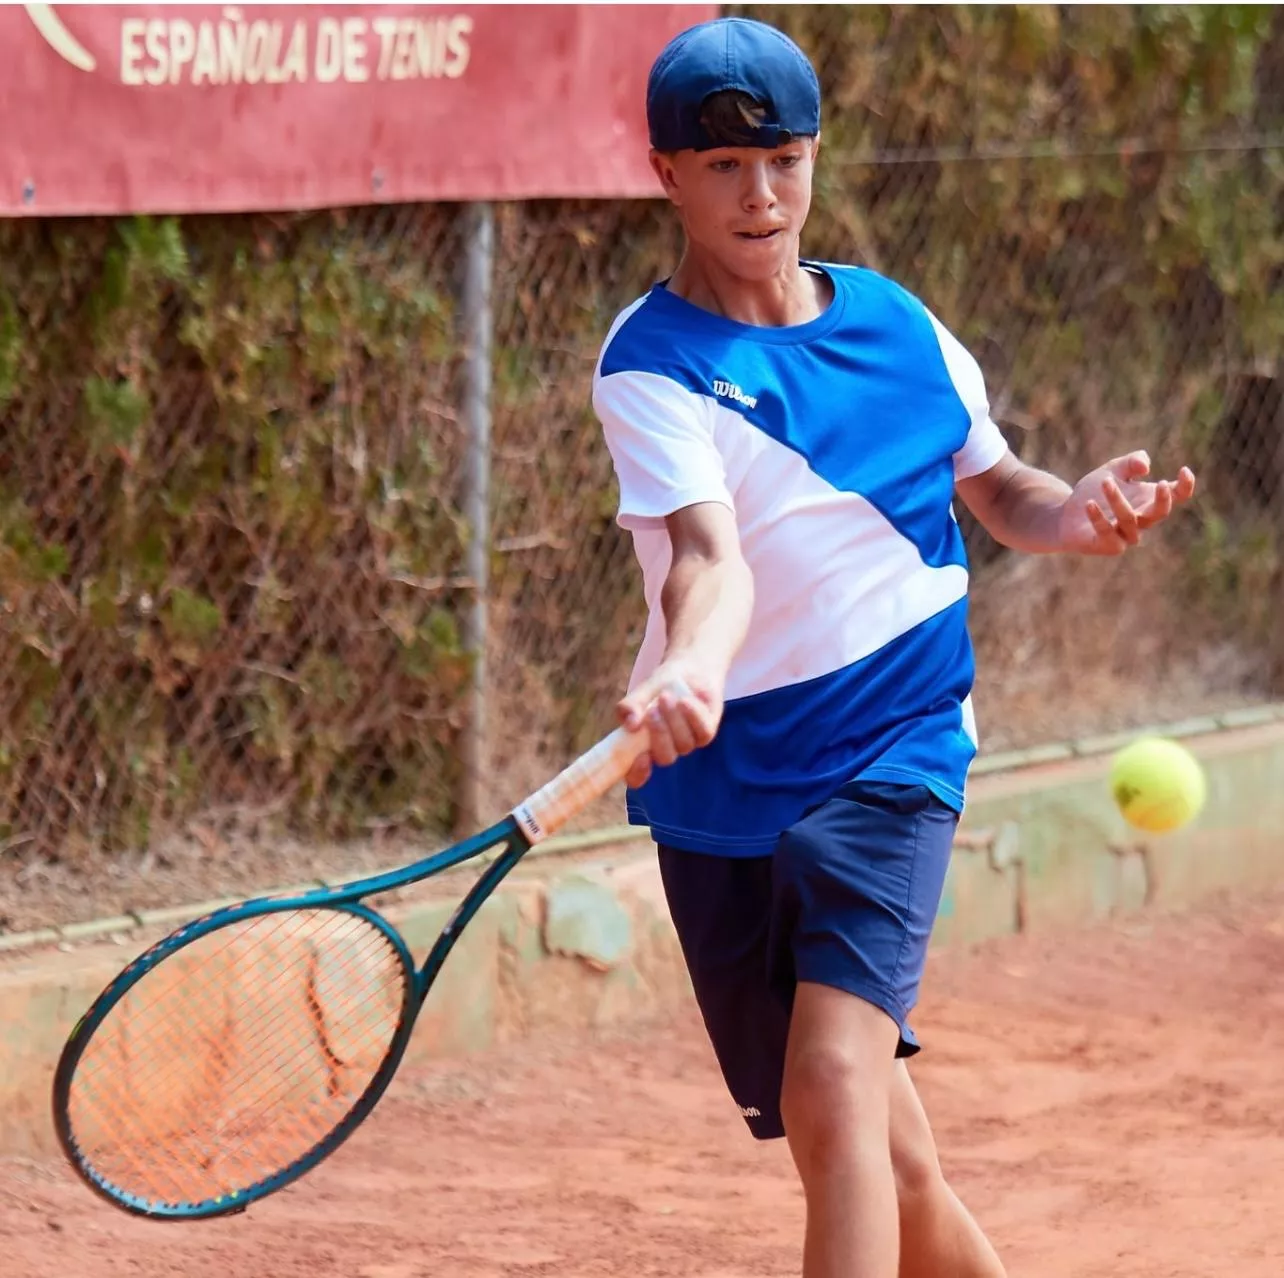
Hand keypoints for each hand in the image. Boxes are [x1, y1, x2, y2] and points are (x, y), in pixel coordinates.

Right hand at [616, 656, 724, 788]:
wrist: (688, 670)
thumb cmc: (660, 686)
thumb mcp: (641, 693)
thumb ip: (630, 707)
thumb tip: (630, 724)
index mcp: (643, 748)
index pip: (637, 775)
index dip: (638, 773)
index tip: (639, 757)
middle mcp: (666, 749)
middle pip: (664, 758)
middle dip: (659, 735)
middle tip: (652, 711)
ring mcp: (687, 743)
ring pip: (684, 744)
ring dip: (674, 720)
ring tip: (666, 697)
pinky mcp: (706, 733)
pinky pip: (703, 732)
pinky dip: (693, 715)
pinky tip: (685, 701)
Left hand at [1058, 451, 1195, 555]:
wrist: (1065, 514)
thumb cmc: (1093, 491)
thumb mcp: (1113, 469)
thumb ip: (1130, 462)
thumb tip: (1145, 467)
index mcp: (1149, 500)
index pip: (1177, 496)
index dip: (1186, 486)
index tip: (1184, 470)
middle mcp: (1142, 520)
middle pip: (1160, 513)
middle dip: (1163, 500)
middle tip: (1161, 483)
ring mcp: (1126, 536)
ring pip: (1130, 519)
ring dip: (1117, 499)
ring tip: (1105, 482)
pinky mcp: (1108, 546)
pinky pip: (1107, 532)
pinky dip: (1099, 518)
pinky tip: (1089, 503)